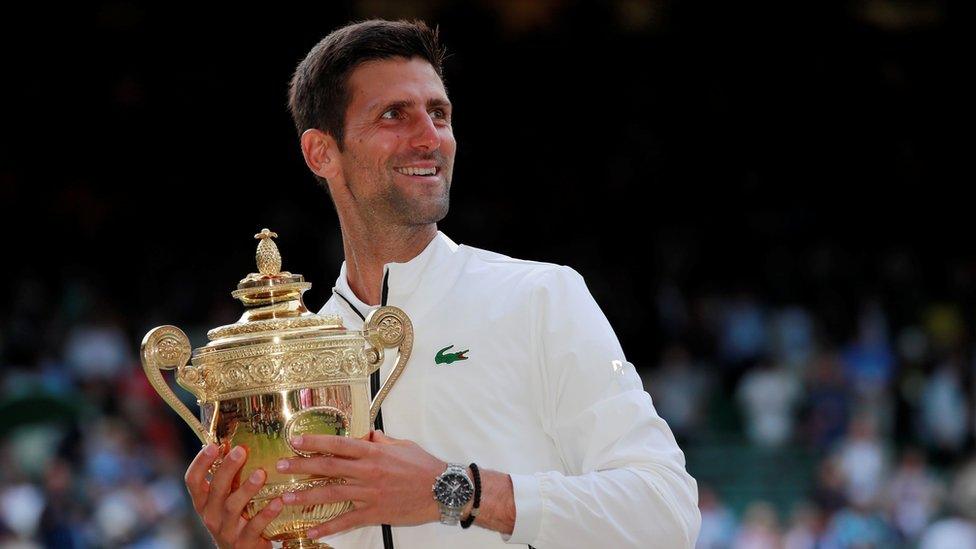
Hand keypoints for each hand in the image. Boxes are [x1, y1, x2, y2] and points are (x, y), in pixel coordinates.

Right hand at [184, 443, 283, 547]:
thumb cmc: (234, 519)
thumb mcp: (224, 500)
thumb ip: (227, 478)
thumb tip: (236, 443)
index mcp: (204, 502)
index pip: (193, 480)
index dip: (200, 462)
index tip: (213, 445)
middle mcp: (211, 515)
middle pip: (215, 489)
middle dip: (227, 468)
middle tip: (240, 451)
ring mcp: (226, 530)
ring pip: (233, 507)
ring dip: (247, 488)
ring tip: (260, 473)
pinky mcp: (244, 542)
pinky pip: (255, 526)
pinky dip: (266, 513)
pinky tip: (278, 501)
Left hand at [275, 430, 445, 537]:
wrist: (443, 490)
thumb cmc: (424, 466)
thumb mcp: (402, 445)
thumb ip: (381, 441)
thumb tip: (367, 436)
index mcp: (374, 452)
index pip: (338, 444)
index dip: (315, 441)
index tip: (295, 441)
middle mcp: (368, 471)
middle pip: (328, 466)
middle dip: (301, 466)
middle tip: (280, 466)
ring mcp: (370, 493)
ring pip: (332, 493)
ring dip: (306, 496)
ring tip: (286, 498)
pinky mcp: (375, 512)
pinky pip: (347, 520)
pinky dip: (328, 527)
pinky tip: (312, 532)